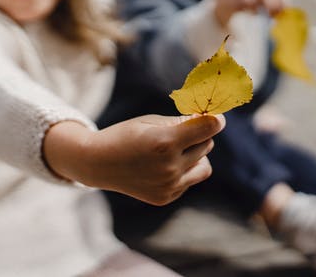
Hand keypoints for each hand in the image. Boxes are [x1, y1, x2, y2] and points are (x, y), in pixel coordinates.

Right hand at [44, 114, 224, 205]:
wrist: (98, 163)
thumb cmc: (126, 135)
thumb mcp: (151, 122)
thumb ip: (182, 122)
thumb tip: (211, 120)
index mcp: (165, 142)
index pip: (207, 129)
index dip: (215, 121)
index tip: (217, 118)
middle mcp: (169, 167)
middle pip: (207, 145)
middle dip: (200, 136)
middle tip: (183, 132)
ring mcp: (169, 186)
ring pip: (204, 166)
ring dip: (197, 156)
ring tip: (176, 150)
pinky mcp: (166, 198)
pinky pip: (190, 180)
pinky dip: (184, 171)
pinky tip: (164, 166)